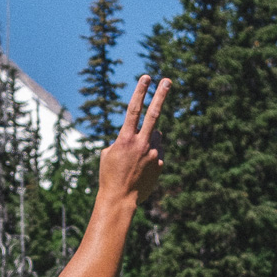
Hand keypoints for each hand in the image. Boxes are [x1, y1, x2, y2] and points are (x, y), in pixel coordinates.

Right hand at [98, 74, 170, 205]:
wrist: (120, 199)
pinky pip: (157, 152)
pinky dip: (150, 155)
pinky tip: (140, 168)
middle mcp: (142, 143)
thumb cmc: (109, 175)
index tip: (147, 77)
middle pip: (154, 114)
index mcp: (125, 139)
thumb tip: (145, 133)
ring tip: (135, 158)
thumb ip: (125, 139)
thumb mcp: (108, 153)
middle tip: (167, 81)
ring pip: (155, 136)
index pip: (134, 110)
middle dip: (161, 96)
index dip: (140, 92)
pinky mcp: (160, 164)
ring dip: (147, 140)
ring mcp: (153, 154)